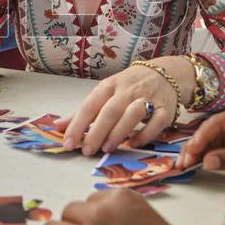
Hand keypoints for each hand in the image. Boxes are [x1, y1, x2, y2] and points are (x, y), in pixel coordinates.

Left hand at [59, 58, 194, 155]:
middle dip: (97, 132)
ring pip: (132, 114)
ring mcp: (148, 98)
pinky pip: (156, 122)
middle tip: (86, 150)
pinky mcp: (165, 109)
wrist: (166, 73)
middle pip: (110, 111)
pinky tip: (133, 144)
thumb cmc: (129, 86)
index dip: (77, 124)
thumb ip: (83, 111)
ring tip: (107, 148)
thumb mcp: (105, 92)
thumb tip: (58, 127)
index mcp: (109, 85)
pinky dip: (145, 134)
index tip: (68, 142)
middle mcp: (127, 90)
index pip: (90, 105)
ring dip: (119, 132)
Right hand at [179, 105, 224, 170]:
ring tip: (183, 165)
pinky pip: (214, 146)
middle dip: (195, 145)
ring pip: (210, 139)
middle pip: (210, 130)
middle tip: (183, 162)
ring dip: (196, 152)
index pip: (218, 122)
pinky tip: (192, 163)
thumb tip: (207, 161)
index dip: (202, 136)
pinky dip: (204, 155)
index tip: (192, 150)